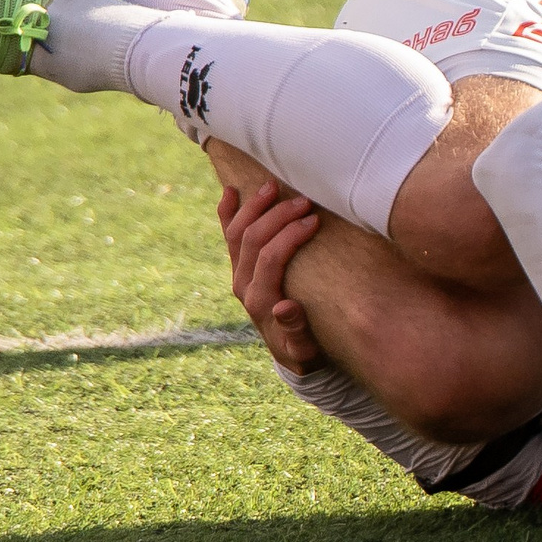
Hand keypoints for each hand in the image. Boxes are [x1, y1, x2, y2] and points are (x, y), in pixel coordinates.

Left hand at [220, 180, 326, 374]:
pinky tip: (231, 191)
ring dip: (255, 207)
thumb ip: (296, 331)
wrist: (290, 355)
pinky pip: (228, 236)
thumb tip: (285, 308)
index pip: (270, 258)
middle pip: (253, 240)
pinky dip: (227, 212)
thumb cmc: (304, 351)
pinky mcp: (239, 268)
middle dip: (278, 215)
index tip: (314, 219)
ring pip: (237, 232)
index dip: (290, 235)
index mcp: (260, 301)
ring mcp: (238, 274)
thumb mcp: (305, 350)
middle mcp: (243, 285)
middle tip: (305, 200)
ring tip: (275, 186)